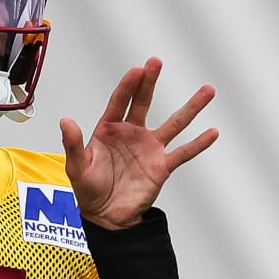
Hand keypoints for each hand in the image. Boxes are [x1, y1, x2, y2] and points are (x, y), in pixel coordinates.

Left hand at [60, 58, 217, 228]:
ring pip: (174, 123)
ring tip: (207, 90)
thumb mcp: (77, 167)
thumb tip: (65, 121)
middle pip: (144, 102)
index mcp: (110, 129)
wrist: (107, 216)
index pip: (120, 102)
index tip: (137, 70)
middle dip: (150, 82)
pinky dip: (198, 144)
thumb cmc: (89, 190)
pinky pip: (183, 153)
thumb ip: (74, 143)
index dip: (128, 86)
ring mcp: (150, 148)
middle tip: (156, 62)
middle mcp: (132, 133)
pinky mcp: (162, 166)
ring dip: (191, 107)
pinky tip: (212, 132)